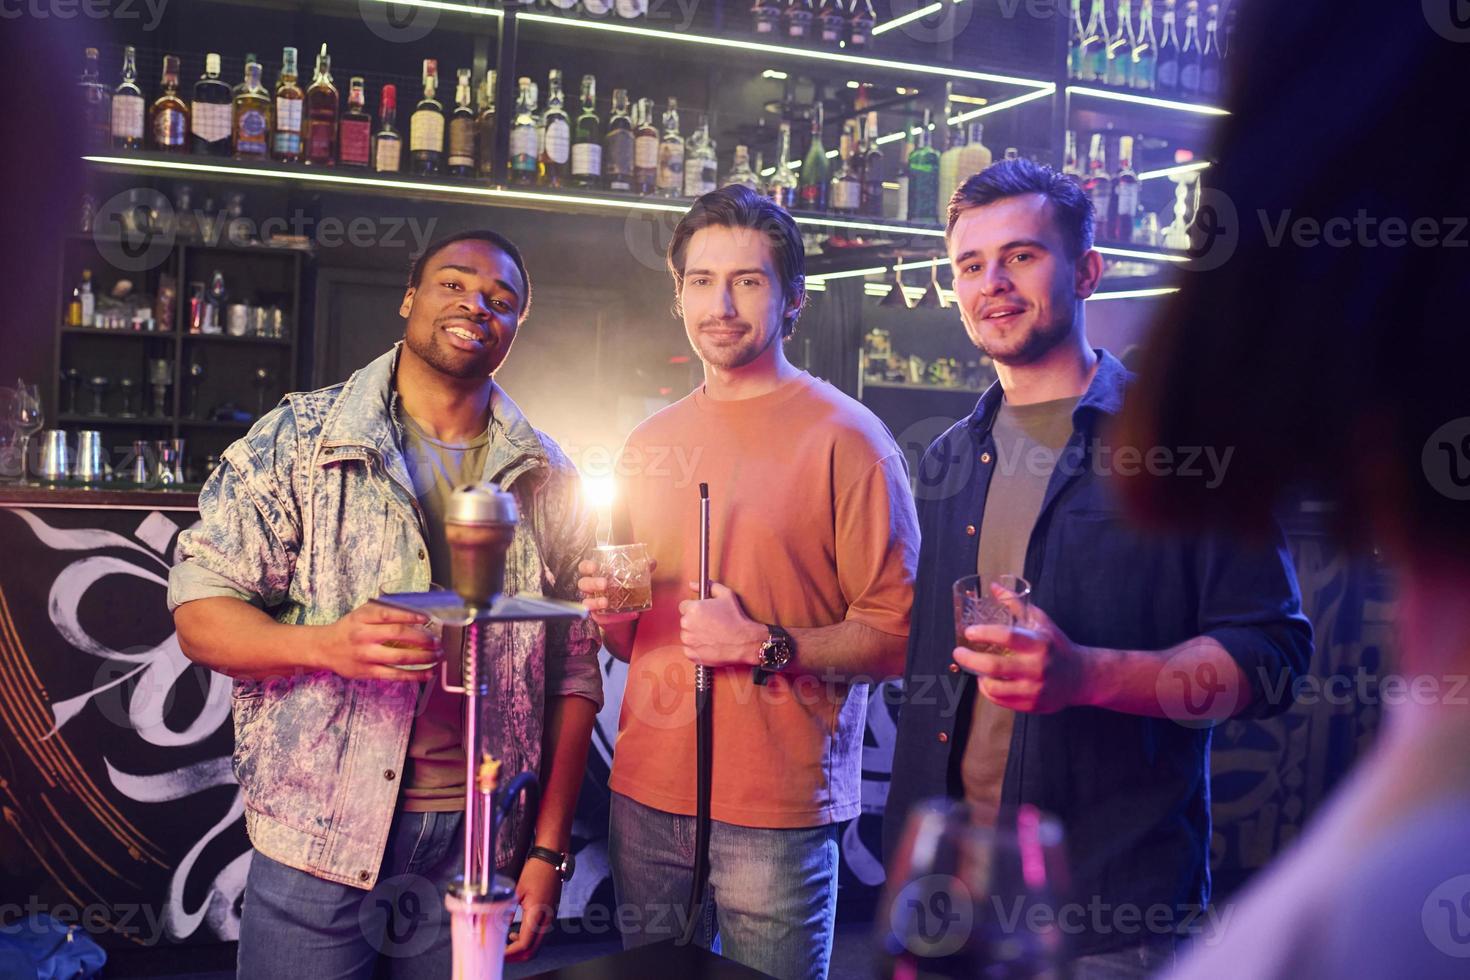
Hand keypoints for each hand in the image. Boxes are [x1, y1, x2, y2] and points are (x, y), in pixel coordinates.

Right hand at [310, 600, 441, 681]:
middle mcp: (363, 636)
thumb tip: (416, 613)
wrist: (324, 648)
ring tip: (438, 656)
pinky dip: (414, 675)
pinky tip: (428, 673)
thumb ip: (384, 611)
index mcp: (362, 618)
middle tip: (438, 641)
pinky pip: (395, 675)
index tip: (428, 618)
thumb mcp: (361, 614)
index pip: (390, 614)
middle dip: (423, 638)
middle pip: (399, 635)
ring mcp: (366, 656)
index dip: (411, 615)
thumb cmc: (349, 628)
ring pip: (400, 658)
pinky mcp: (367, 672)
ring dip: (424, 657)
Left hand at [504, 854, 561, 961]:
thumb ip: (507, 911)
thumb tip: (498, 928)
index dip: (510, 953)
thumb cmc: (536, 870)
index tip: (499, 953)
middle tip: (500, 954)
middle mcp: (547, 919)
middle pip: (533, 951)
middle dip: (516, 956)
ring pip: (536, 946)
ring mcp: (550, 918)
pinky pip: (539, 937)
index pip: (524, 944)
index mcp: (537, 913)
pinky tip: (513, 935)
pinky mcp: (549, 915)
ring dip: (521, 950)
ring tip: (504, 947)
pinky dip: (526, 942)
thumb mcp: (517, 890)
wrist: (552, 858)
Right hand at [577, 557, 656, 626]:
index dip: (587, 567)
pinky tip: (631, 614)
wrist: (624, 611)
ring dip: (595, 602)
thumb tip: (652, 562)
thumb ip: (640, 569)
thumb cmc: (622, 588)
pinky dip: (616, 618)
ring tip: (606, 602)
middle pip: (583, 584)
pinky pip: (603, 618)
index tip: (595, 567)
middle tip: (604, 584)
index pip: (584, 568)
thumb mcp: (632, 577)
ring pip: (587, 602)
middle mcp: (590, 589)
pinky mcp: (599, 616)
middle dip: (592, 583)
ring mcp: (593, 603)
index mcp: (595, 575)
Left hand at [678, 582, 765, 668]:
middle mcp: (688, 624)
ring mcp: (688, 640)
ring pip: (686, 635)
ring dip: (695, 635)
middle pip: (685, 621)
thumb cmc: (736, 618)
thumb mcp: (726, 595)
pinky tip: (710, 645)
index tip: (704, 614)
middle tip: (711, 625)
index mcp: (694, 608)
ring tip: (711, 635)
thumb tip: (692, 584)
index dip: (695, 609)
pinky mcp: (691, 654)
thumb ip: (709, 586)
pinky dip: (697, 648)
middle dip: (695, 622)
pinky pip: (689, 649)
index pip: (684, 606)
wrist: (744, 641)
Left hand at [953, 588, 1088, 713]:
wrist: (1081, 676)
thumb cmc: (1056, 645)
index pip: (1007, 637)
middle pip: (994, 667)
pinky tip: (987, 681)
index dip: (984, 633)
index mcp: (1039, 644)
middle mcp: (1037, 668)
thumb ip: (1016, 604)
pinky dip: (989, 691)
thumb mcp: (1040, 621)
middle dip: (970, 659)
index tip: (969, 632)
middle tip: (958, 652)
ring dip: (978, 677)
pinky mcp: (1032, 705)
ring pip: (995, 688)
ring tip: (974, 668)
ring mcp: (1034, 689)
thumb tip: (994, 586)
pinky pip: (1001, 701)